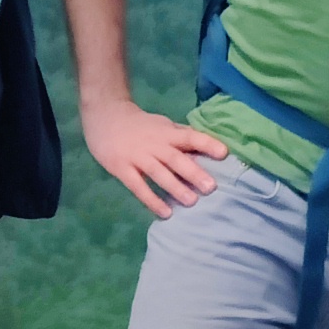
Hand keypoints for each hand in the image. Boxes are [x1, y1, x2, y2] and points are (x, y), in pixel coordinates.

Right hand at [84, 98, 227, 216]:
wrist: (105, 116)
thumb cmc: (140, 124)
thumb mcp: (162, 125)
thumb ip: (181, 136)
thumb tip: (207, 146)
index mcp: (166, 133)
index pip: (189, 136)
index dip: (206, 143)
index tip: (223, 153)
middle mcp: (154, 144)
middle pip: (175, 158)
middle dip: (193, 172)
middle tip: (210, 187)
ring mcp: (137, 157)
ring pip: (158, 173)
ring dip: (175, 188)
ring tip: (191, 202)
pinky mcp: (122, 168)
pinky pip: (138, 187)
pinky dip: (151, 200)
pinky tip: (165, 213)